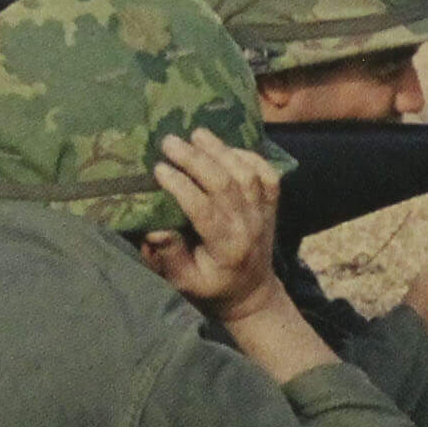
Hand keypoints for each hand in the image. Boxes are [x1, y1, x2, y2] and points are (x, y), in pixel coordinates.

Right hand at [144, 130, 333, 383]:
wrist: (251, 292)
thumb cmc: (210, 286)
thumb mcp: (183, 281)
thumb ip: (170, 256)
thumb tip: (155, 229)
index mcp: (226, 248)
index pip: (204, 209)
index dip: (181, 186)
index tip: (158, 168)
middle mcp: (249, 227)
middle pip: (225, 184)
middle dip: (196, 159)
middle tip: (169, 141)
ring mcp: (263, 213)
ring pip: (247, 174)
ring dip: (221, 150)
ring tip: (196, 134)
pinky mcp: (271, 205)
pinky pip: (267, 173)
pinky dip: (249, 156)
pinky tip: (226, 147)